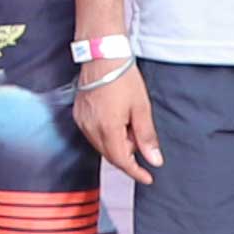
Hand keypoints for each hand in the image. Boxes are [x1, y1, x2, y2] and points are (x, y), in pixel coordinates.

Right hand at [71, 60, 160, 180]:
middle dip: (128, 153)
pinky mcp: (79, 114)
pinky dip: (107, 134)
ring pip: (102, 145)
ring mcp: (82, 121)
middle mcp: (91, 128)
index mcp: (108, 128)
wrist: (102, 55)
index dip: (135, 171)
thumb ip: (147, 137)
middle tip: (140, 137)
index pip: (121, 161)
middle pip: (111, 154)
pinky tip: (116, 119)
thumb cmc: (122, 77)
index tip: (147, 177)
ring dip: (117, 143)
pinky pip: (93, 134)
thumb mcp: (142, 108)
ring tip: (129, 123)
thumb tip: (154, 159)